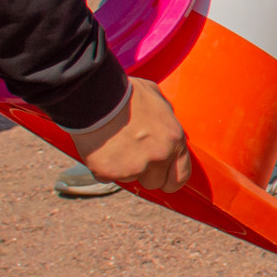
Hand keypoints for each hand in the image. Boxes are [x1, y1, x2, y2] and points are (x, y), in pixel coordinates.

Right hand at [73, 78, 190, 194]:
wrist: (95, 97)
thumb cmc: (125, 93)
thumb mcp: (157, 98)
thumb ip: (165, 116)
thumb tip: (166, 123)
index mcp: (175, 139)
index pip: (181, 176)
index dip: (170, 179)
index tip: (162, 179)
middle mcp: (159, 156)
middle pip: (155, 182)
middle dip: (144, 173)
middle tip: (130, 155)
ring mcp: (135, 166)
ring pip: (129, 179)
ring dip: (121, 168)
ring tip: (113, 145)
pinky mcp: (110, 172)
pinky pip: (105, 177)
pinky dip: (101, 167)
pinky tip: (99, 148)